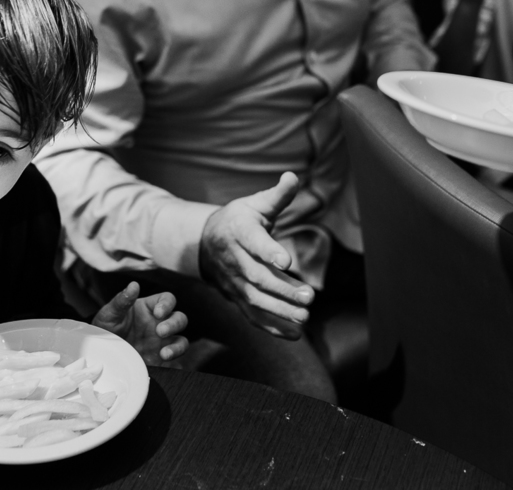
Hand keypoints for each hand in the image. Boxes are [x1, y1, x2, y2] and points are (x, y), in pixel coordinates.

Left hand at [92, 281, 188, 364]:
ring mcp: (162, 343)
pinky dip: (174, 364)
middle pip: (180, 319)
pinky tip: (164, 365)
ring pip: (182, 341)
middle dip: (173, 325)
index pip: (168, 299)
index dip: (167, 304)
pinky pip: (176, 363)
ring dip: (177, 347)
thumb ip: (122, 300)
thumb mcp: (110, 314)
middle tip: (159, 332)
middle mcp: (160, 324)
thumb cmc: (106, 328)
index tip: (158, 313)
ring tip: (164, 354)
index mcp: (150, 308)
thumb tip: (133, 285)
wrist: (102, 353)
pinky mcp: (161, 360)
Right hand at [200, 172, 313, 338]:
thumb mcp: (255, 204)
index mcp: (239, 231)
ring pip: (254, 299)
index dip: (269, 251)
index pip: (254, 242)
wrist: (203, 243)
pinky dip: (271, 327)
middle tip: (309, 297)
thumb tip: (293, 177)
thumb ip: (277, 195)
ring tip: (305, 317)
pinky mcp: (236, 297)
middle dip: (282, 289)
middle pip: (257, 277)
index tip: (287, 261)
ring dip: (279, 311)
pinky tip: (295, 334)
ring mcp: (233, 281)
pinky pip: (251, 315)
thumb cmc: (238, 220)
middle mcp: (234, 259)